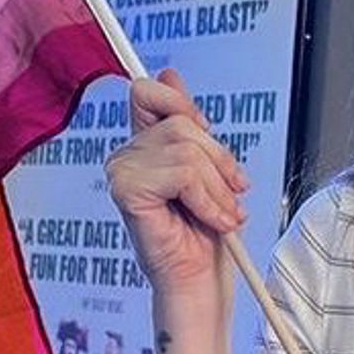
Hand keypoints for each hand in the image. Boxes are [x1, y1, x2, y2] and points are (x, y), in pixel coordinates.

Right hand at [104, 69, 248, 300]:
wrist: (202, 280)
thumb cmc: (206, 232)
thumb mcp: (209, 167)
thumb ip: (189, 124)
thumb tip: (170, 74)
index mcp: (144, 143)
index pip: (148, 91)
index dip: (182, 104)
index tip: (206, 132)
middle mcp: (127, 155)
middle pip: (183, 123)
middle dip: (220, 160)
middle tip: (231, 193)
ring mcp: (122, 172)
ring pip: (187, 149)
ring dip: (218, 187)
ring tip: (222, 213)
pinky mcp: (128, 190)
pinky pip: (183, 173)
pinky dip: (208, 199)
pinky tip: (212, 220)